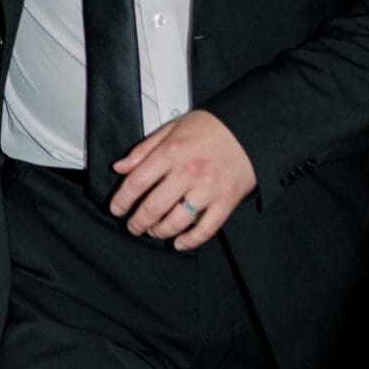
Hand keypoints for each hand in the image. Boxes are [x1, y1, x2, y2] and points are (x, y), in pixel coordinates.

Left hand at [110, 110, 255, 249]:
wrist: (251, 127)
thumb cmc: (211, 126)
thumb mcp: (172, 128)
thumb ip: (144, 149)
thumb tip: (120, 167)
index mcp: (171, 152)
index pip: (136, 183)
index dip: (122, 200)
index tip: (117, 209)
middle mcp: (187, 172)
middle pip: (153, 207)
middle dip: (137, 222)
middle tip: (133, 226)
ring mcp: (208, 189)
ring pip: (176, 222)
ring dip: (159, 232)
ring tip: (154, 231)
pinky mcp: (226, 201)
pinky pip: (205, 229)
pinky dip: (189, 240)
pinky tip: (179, 242)